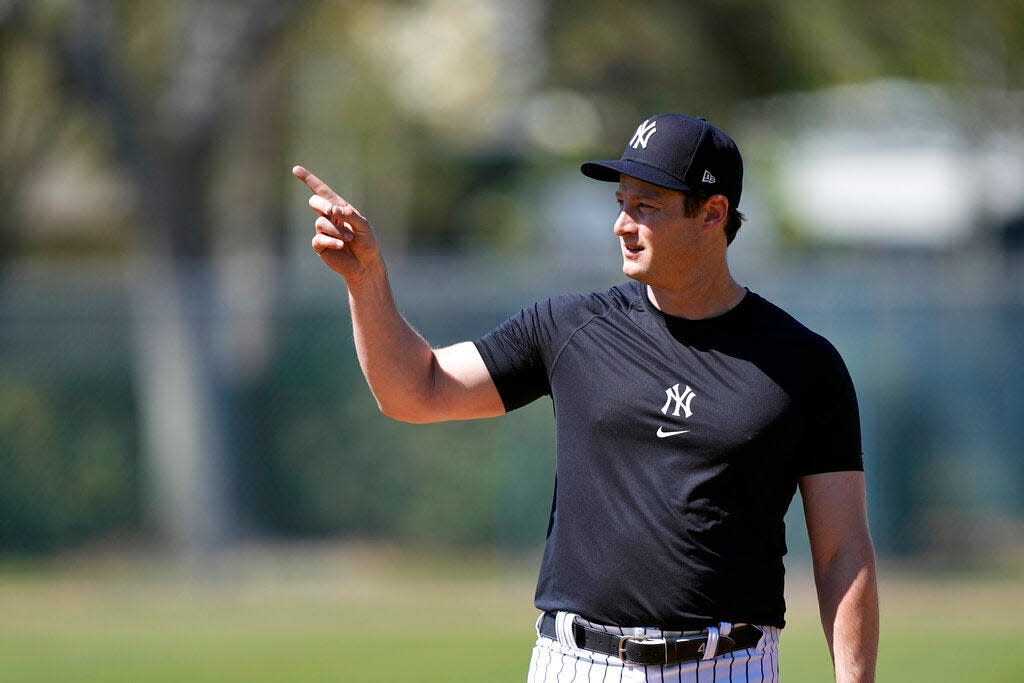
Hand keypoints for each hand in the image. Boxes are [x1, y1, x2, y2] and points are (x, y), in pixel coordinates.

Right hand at [293, 165, 381, 282]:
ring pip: (320, 222)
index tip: (295, 169)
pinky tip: (340, 245)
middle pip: (315, 202)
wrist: (365, 264)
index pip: (322, 191)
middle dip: (322, 205)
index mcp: (339, 208)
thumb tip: (332, 209)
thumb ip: (349, 215)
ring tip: (349, 238)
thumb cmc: (367, 242)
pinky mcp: (320, 245)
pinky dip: (331, 240)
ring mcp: (323, 231)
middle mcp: (329, 217)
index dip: (309, 179)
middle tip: (333, 212)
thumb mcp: (363, 225)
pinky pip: (319, 238)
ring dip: (336, 229)